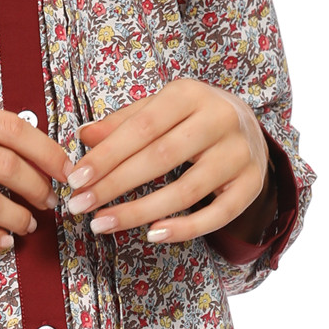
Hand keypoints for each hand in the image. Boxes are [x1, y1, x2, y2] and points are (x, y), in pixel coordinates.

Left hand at [63, 79, 271, 243]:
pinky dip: (184, 228)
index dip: (107, 155)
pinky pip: (218, 215)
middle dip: (114, 185)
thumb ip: (122, 123)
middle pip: (161, 158)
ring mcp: (240, 153)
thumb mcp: (159, 108)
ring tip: (102, 223)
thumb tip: (83, 137)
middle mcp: (220, 119)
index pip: (143, 127)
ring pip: (187, 191)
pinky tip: (152, 234)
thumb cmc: (191, 116)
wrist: (249, 125)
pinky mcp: (252, 184)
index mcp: (190, 94)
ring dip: (140, 212)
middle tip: (80, 206)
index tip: (76, 178)